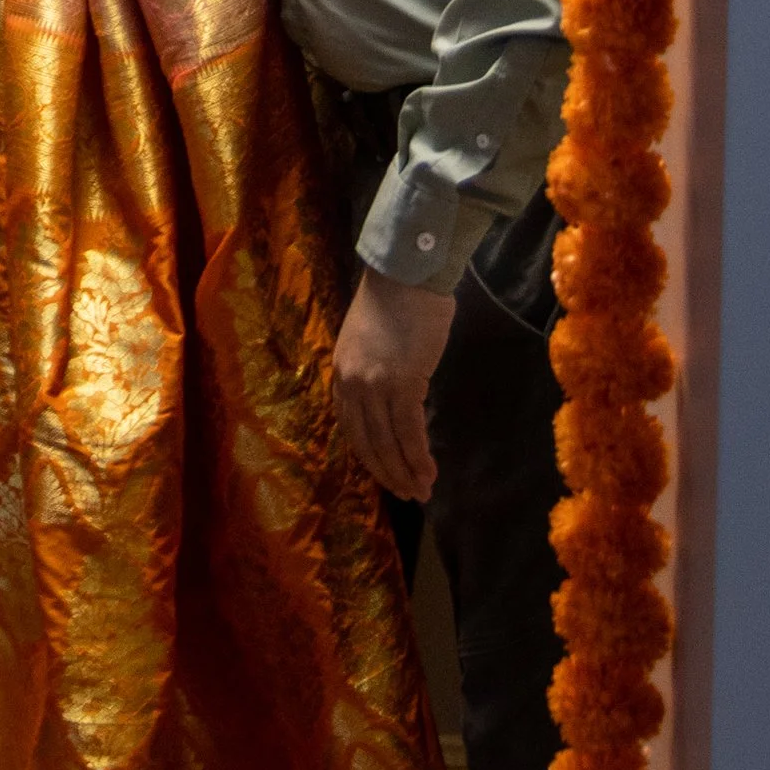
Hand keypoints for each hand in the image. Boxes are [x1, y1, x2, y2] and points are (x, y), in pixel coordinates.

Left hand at [332, 266, 456, 501]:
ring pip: (387, 442)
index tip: (385, 472)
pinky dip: (418, 457)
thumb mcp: (370, 342)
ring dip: (405, 472)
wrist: (406, 275)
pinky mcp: (403, 383)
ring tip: (421, 492)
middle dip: (386, 472)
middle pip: (366, 441)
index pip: (350, 426)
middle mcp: (351, 383)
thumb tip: (397, 400)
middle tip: (406, 494)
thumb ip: (376, 372)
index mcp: (341, 372)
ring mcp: (375, 385)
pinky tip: (429, 473)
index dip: (369, 454)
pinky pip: (409, 431)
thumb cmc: (395, 301)